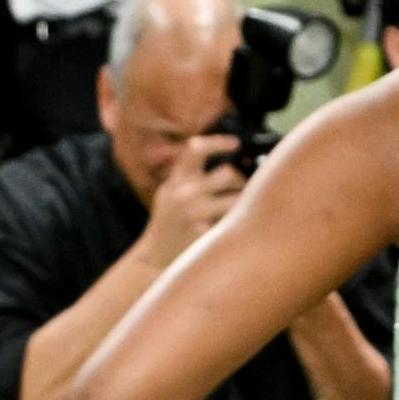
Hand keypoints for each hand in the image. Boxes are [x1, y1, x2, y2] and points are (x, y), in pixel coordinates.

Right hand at [142, 135, 247, 263]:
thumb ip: (185, 172)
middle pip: (227, 173)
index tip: (235, 143)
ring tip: (240, 209)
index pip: (197, 149)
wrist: (155, 258)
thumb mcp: (168, 191)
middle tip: (241, 189)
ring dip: (243, 203)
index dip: (218, 142)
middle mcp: (185, 194)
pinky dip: (237, 224)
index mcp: (177, 179)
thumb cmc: (168, 222)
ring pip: (236, 199)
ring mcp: (195, 215)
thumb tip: (208, 148)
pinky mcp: (205, 236)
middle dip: (239, 181)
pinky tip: (233, 230)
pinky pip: (233, 223)